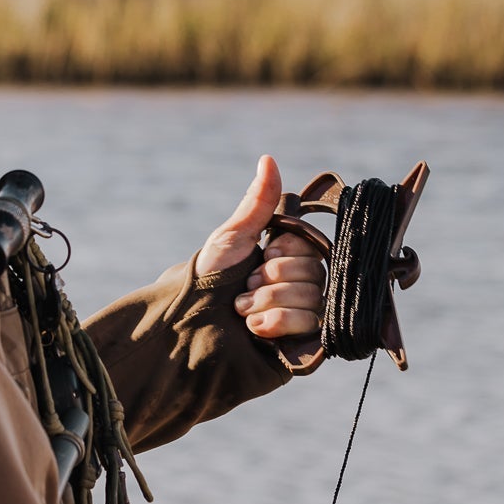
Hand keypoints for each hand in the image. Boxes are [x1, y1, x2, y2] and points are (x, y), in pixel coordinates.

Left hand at [195, 154, 326, 341]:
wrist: (190, 326)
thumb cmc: (208, 280)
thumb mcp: (232, 237)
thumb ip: (257, 202)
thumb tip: (268, 158)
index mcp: (287, 260)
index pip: (309, 248)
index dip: (283, 253)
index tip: (261, 255)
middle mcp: (299, 288)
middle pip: (313, 274)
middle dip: (271, 280)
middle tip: (245, 287)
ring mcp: (302, 318)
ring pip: (311, 299)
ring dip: (268, 302)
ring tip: (243, 310)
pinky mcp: (300, 345)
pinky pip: (309, 326)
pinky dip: (276, 323)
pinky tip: (254, 328)